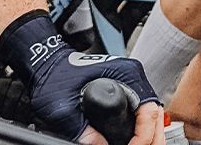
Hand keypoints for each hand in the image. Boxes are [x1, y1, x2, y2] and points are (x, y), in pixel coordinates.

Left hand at [0, 13, 161, 141]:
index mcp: (125, 75)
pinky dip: (142, 128)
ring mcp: (128, 83)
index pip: (148, 110)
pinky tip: (135, 140)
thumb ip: (80, 129)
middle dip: (152, 138)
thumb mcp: (62, 107)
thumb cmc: (54, 75)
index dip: (143, 136)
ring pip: (150, 113)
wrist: (45, 64)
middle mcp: (132, 77)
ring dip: (149, 134)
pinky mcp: (122, 89)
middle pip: (155, 113)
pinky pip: (140, 111)